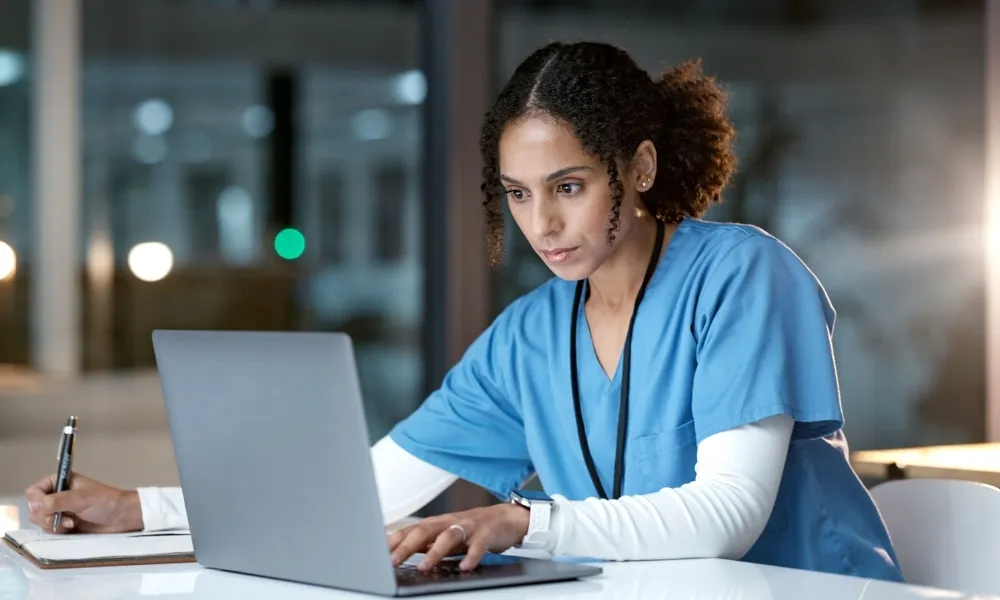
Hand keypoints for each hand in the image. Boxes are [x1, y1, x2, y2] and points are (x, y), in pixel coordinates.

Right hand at [24, 473, 143, 533]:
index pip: (33, 492)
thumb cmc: (106, 502)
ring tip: (72, 523)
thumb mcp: (81, 499)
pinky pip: (50, 531)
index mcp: (60, 482)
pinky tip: (72, 528)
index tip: (47, 508)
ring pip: (40, 521)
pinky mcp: (64, 525)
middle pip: (34, 509)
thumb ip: (57, 501)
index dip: (36, 502)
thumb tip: (35, 505)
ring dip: (53, 524)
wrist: (122, 517)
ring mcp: (60, 511)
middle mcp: (57, 496)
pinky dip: (58, 531)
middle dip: (45, 516)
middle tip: (62, 518)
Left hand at [388, 504, 529, 571]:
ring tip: (423, 566)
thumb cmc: (472, 529)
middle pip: (425, 530)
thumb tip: (399, 552)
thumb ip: (426, 543)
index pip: (410, 530)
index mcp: (437, 524)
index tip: (376, 554)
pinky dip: (471, 556)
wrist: (507, 518)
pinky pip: (478, 545)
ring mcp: (468, 527)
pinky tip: (465, 567)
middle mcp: (449, 522)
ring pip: (449, 536)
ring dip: (435, 551)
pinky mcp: (486, 534)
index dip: (393, 541)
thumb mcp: (446, 535)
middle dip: (407, 545)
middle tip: (393, 561)